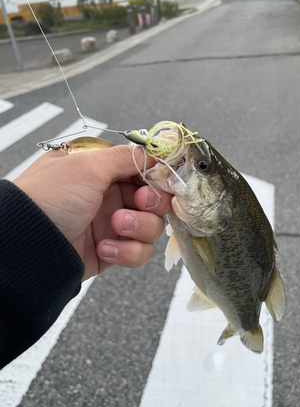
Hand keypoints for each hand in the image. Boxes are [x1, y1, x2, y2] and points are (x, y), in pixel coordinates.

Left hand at [14, 145, 171, 280]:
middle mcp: (110, 195)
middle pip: (155, 199)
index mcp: (103, 171)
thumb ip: (125, 157)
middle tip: (139, 202)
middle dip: (153, 202)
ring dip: (139, 227)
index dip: (158, 176)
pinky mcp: (114, 250)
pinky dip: (127, 252)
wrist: (29, 244)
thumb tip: (151, 154)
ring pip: (152, 227)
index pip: (144, 169)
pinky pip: (139, 251)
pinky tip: (103, 249)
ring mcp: (113, 224)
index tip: (163, 181)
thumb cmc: (52, 196)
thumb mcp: (88, 165)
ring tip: (115, 227)